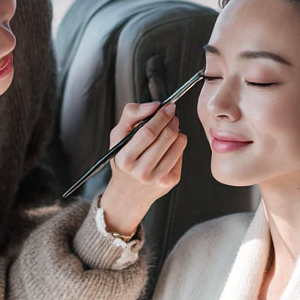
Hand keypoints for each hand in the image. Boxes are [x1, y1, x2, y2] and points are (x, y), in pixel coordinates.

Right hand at [99, 100, 187, 236]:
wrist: (128, 194)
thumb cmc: (123, 160)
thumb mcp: (118, 136)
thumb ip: (132, 115)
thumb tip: (154, 105)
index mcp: (125, 158)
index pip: (148, 132)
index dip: (161, 116)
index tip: (168, 107)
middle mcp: (141, 171)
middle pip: (166, 137)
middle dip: (172, 121)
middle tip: (171, 115)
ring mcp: (158, 178)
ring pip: (178, 144)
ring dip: (177, 131)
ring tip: (169, 130)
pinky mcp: (171, 181)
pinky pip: (181, 154)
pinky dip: (177, 145)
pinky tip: (167, 148)